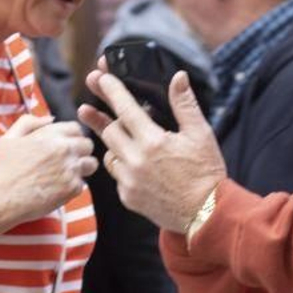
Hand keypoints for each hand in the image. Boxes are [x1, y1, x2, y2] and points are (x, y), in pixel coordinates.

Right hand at [0, 114, 95, 225]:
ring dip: (81, 168)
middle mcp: (64, 149)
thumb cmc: (3, 168)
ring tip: (64, 174)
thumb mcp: (10, 137)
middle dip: (79, 151)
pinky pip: (82, 183)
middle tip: (64, 161)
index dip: (70, 137)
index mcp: (51, 135)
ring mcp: (71, 169)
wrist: (0, 198)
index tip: (63, 146)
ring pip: (90, 164)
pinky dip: (72, 186)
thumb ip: (30, 122)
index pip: (76, 129)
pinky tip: (57, 188)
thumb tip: (51, 119)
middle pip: (87, 145)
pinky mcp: (72, 188)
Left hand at [78, 68, 225, 233]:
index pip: (125, 108)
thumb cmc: (206, 173)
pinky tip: (136, 165)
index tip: (99, 77)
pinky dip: (123, 167)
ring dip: (113, 144)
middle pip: (108, 131)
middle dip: (98, 117)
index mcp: (153, 141)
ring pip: (110, 154)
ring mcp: (129, 181)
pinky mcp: (128, 197)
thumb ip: (185, 104)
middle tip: (86, 107)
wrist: (206, 214)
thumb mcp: (200, 134)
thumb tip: (178, 78)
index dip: (111, 90)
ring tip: (120, 138)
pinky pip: (117, 176)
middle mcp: (136, 161)